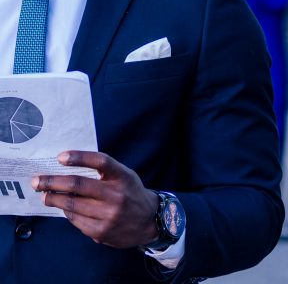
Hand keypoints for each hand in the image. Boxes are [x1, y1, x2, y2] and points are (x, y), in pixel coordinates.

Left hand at [32, 151, 158, 247]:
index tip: (61, 156)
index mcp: (123, 176)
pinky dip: (67, 212)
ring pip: (72, 204)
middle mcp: (116, 195)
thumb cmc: (131, 193)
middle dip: (53, 182)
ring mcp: (108, 215)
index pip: (100, 161)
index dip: (80, 157)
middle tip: (38, 180)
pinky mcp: (101, 232)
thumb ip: (104, 171)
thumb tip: (70, 168)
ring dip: (54, 198)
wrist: (149, 221)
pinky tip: (63, 207)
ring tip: (45, 194)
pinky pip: (76, 220)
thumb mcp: (124, 176)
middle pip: (78, 185)